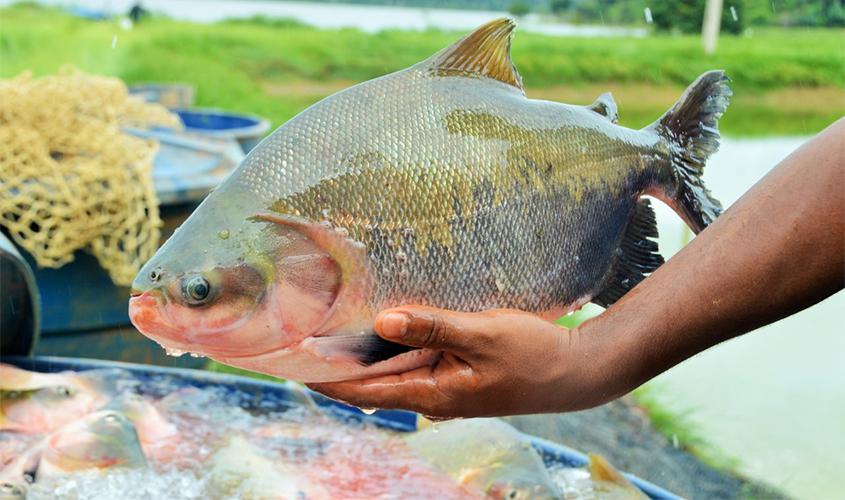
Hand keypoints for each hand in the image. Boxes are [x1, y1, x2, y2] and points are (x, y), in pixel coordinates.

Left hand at [307, 306, 613, 417]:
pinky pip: (415, 362)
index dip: (328, 378)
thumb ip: (431, 327)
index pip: (365, 391)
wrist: (575, 372)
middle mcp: (433, 397)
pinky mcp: (457, 375)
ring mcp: (445, 388)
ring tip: (336, 327)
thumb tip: (381, 321)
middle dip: (340, 364)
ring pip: (394, 371)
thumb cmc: (532, 355)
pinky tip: (387, 326)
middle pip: (374, 383)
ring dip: (367, 354)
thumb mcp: (481, 335)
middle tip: (305, 337)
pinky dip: (395, 347)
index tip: (293, 364)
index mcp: (433, 394)